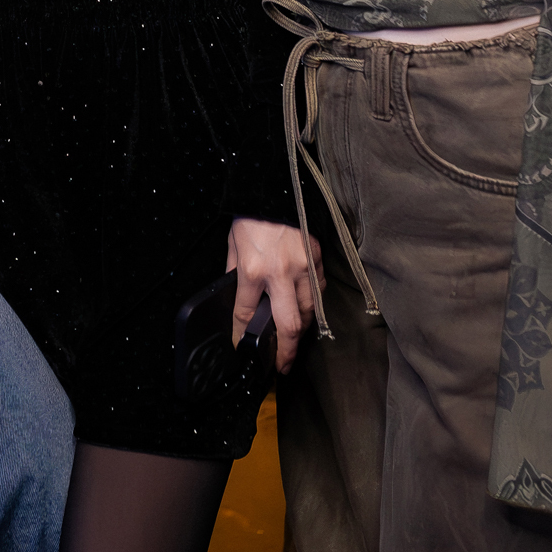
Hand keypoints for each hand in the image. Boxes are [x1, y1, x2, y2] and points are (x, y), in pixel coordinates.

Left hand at [227, 217, 325, 373]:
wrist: (274, 185)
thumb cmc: (252, 214)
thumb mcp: (233, 244)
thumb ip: (235, 272)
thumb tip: (237, 296)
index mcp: (253, 270)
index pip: (246, 314)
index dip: (241, 334)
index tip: (241, 345)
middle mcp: (280, 273)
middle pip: (288, 326)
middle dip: (285, 351)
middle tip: (282, 365)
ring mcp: (303, 266)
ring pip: (308, 312)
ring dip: (301, 329)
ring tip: (293, 339)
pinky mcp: (317, 258)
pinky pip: (319, 290)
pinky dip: (313, 302)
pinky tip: (307, 306)